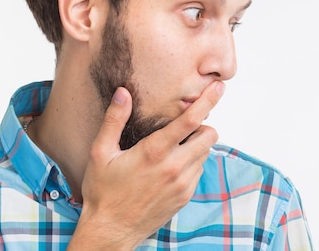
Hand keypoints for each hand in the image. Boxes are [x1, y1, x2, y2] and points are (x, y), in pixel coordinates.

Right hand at [67, 81, 222, 250]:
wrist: (111, 231)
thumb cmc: (103, 191)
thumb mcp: (100, 153)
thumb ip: (114, 120)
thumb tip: (123, 92)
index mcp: (154, 152)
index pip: (190, 120)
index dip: (207, 100)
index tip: (218, 87)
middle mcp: (174, 167)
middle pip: (209, 135)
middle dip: (202, 125)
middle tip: (184, 126)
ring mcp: (182, 184)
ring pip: (205, 153)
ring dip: (196, 144)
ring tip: (173, 147)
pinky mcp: (185, 196)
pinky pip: (198, 170)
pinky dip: (191, 162)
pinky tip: (170, 166)